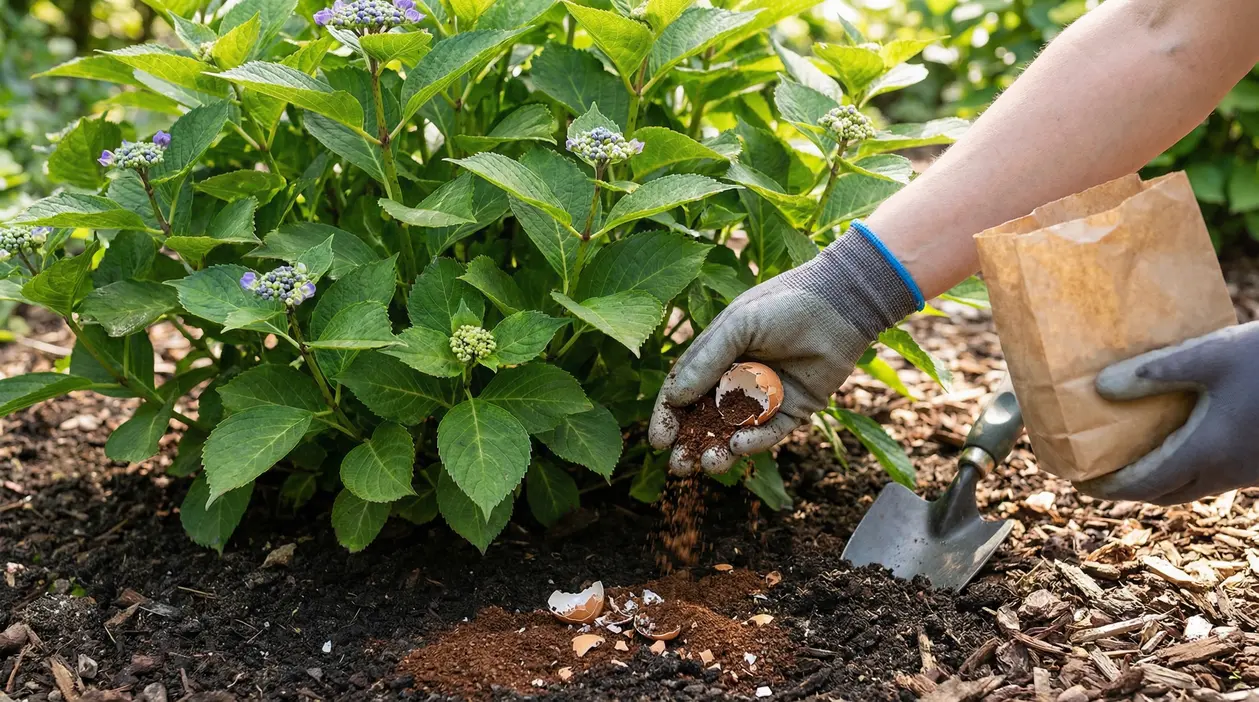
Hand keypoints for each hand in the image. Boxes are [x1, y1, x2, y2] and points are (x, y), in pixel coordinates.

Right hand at [648, 223, 920, 475]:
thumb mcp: (737, 326)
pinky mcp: (794, 410)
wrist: (839, 305)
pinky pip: (770, 433)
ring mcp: (765, 398)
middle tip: (678, 466)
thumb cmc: (783, 306)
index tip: (658, 440)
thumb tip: (674, 398)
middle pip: (705, 419)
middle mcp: (737, 379)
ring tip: (708, 463)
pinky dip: (755, 442)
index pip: (683, 391)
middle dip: (690, 444)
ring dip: (720, 450)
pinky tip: (740, 446)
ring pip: (735, 432)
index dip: (668, 416)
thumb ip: (705, 361)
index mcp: (716, 356)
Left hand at [1076, 321, 1257, 504]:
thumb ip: (1155, 372)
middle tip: (1096, 472)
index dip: (1106, 488)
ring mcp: (1248, 471)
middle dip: (1127, 488)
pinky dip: (1186, 466)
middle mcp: (1227, 472)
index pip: (1142, 486)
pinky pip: (1215, 475)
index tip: (1076, 482)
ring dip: (1157, 479)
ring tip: (1129, 455)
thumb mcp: (1212, 356)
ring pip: (1192, 487)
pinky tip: (1177, 437)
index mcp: (1206, 452)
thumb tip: (1101, 387)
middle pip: (1164, 494)